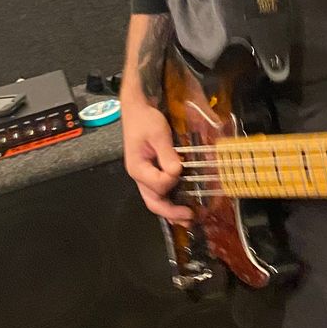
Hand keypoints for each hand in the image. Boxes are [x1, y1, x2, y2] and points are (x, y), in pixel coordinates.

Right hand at [121, 100, 192, 224]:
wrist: (137, 109)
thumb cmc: (145, 119)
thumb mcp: (158, 133)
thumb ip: (167, 154)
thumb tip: (177, 172)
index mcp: (138, 168)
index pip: (158, 184)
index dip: (172, 180)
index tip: (181, 168)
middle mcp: (139, 175)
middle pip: (153, 201)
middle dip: (171, 212)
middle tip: (189, 216)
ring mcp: (144, 175)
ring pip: (155, 200)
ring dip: (170, 210)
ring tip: (187, 218)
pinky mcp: (150, 172)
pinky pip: (158, 191)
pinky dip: (168, 201)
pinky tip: (179, 206)